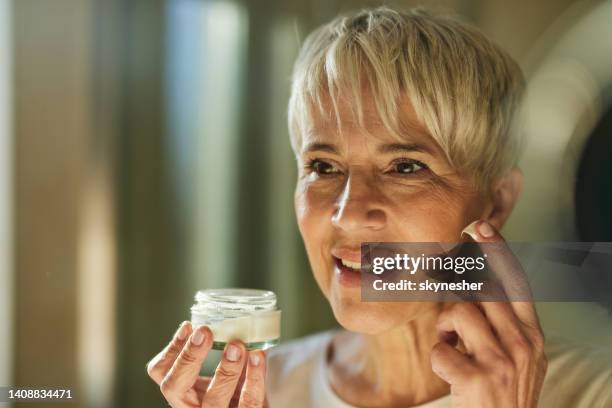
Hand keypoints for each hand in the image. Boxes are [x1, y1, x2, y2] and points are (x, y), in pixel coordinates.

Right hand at [147, 322, 267, 407]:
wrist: (253, 407)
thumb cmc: (236, 390)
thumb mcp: (220, 373)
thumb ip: (220, 352)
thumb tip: (231, 319)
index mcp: (182, 392)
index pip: (160, 372)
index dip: (171, 348)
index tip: (188, 325)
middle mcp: (191, 407)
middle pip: (173, 387)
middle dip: (188, 357)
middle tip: (204, 332)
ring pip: (213, 400)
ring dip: (226, 370)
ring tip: (237, 346)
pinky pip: (248, 403)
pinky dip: (254, 379)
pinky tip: (257, 358)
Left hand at [430, 220, 547, 407]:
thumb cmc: (503, 392)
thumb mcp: (517, 356)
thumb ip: (503, 324)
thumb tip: (471, 285)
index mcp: (532, 335)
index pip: (516, 282)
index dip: (497, 251)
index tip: (479, 226)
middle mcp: (522, 344)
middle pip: (483, 289)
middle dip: (458, 280)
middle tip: (443, 277)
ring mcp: (501, 362)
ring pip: (460, 311)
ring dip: (446, 326)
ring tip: (451, 342)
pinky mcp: (478, 380)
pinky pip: (442, 349)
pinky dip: (439, 356)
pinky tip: (448, 368)